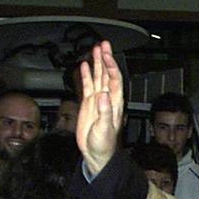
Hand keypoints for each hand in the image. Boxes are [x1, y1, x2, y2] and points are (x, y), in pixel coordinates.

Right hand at [77, 40, 124, 175]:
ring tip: (96, 49)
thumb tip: (102, 96)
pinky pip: (88, 86)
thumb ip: (104, 113)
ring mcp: (98, 100)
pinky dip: (86, 75)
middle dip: (106, 59)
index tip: (106, 55)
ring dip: (98, 64)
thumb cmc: (103, 145)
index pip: (114, 80)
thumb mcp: (105, 130)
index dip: (111, 67)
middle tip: (103, 44)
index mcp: (114, 103)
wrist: (96, 154)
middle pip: (107, 74)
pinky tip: (85, 66)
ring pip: (98, 77)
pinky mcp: (89, 104)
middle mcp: (107, 99)